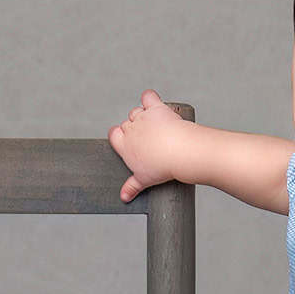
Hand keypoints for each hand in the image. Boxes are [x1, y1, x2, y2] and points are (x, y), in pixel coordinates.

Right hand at [108, 89, 192, 203]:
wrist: (181, 153)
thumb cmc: (162, 167)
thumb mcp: (144, 180)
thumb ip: (131, 186)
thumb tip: (124, 197)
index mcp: (124, 145)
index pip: (113, 134)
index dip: (119, 136)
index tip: (128, 142)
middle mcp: (131, 129)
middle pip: (126, 123)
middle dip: (134, 129)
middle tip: (147, 139)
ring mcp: (144, 118)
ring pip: (136, 111)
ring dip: (141, 116)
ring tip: (153, 126)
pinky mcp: (157, 108)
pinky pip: (148, 97)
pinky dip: (149, 98)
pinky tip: (151, 102)